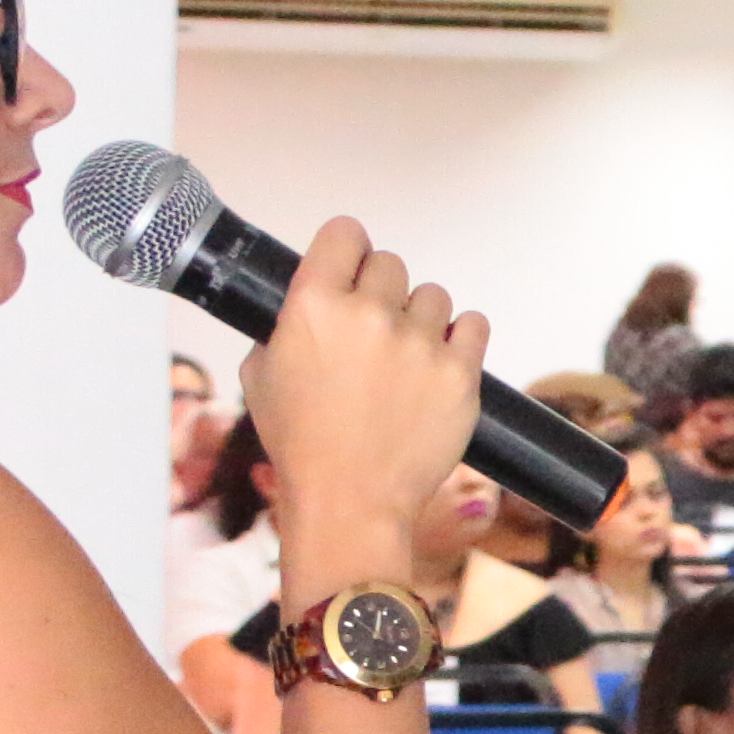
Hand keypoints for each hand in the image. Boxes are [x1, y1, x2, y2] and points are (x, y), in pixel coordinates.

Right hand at [245, 217, 486, 565]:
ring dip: (421, 319)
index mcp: (314, 306)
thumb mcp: (260, 375)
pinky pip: (473, 325)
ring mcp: (420, 343)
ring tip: (404, 359)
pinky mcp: (460, 372)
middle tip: (373, 332)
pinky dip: (461, 338)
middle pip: (391, 264)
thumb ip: (284, 326)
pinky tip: (440, 360)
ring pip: (433, 295)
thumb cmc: (303, 444)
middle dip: (381, 292)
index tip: (351, 267)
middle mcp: (368, 314)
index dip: (348, 250)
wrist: (349, 500)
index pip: (346, 233)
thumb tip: (307, 305)